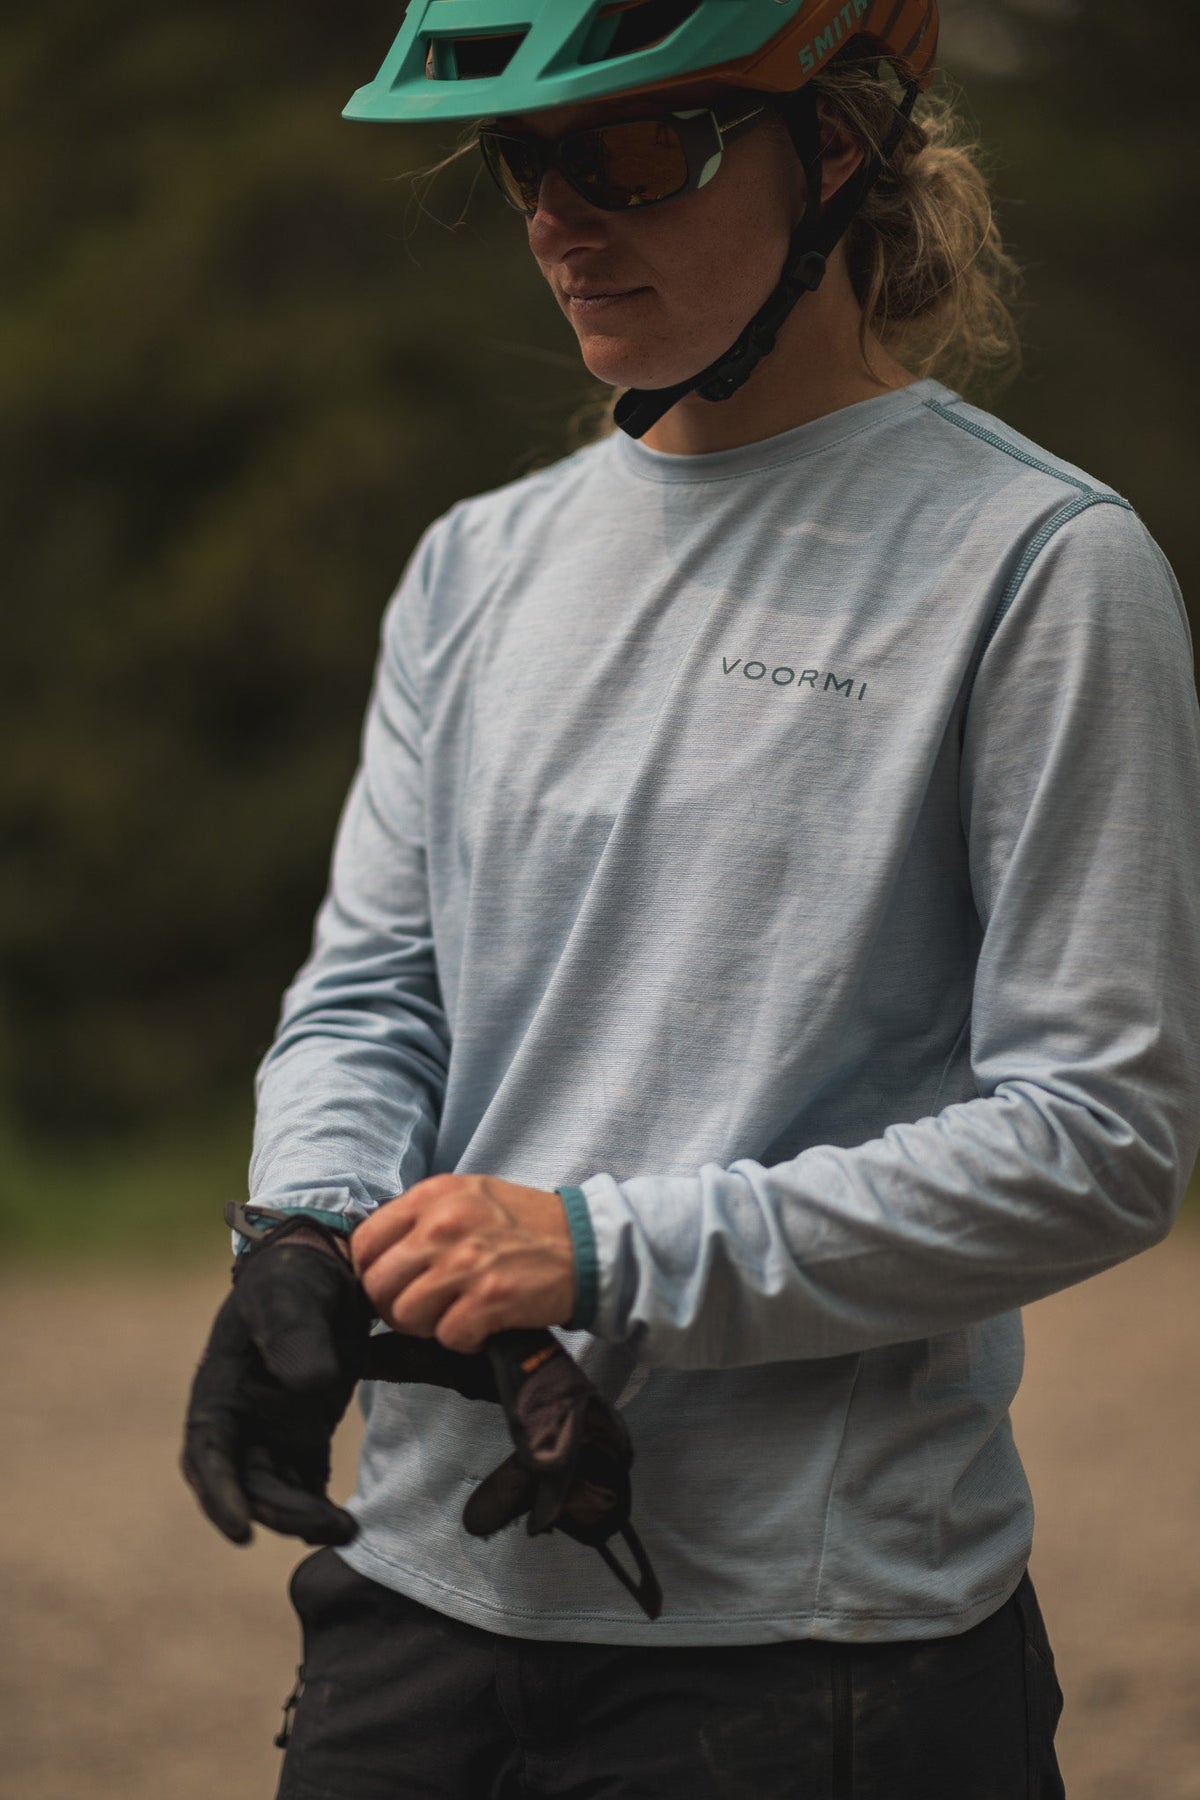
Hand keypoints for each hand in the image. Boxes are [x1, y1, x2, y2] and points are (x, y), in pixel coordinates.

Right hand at [181, 1219, 372, 1545]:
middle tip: (326, 1525)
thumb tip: (307, 1386)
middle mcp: (239, 1419)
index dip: (219, 1496)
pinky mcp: (302, 1434)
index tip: (241, 1532)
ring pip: (276, 1492)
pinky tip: (345, 1524)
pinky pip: (303, 1483)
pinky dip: (316, 1507)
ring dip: (302, 1517)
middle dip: (279, 1513)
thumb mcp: (291, 1296)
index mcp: (220, 1390)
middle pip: (247, 1484)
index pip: (209, 1453)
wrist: (325, 1269)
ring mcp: (270, 1430)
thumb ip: (295, 1334)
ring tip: (347, 1528)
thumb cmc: (295, 1277)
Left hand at [351, 1175, 574, 1353]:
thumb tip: (378, 1259)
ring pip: (405, 1315)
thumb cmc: (524, 1224)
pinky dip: (463, 1340)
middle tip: (425, 1307)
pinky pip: (447, 1337)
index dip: (372, 1272)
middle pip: (378, 1285)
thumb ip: (422, 1219)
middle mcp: (442, 1225)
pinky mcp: (490, 1298)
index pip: (365, 1242)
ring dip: (427, 1326)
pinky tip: (482, 1326)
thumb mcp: (468, 1198)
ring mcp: (465, 1262)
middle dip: (394, 1305)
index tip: (394, 1284)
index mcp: (433, 1196)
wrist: (587, 1244)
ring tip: (455, 1315)